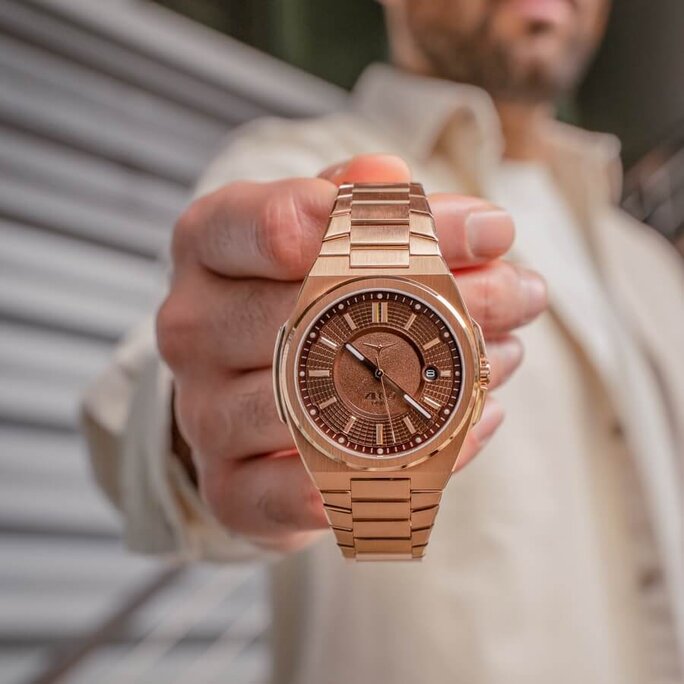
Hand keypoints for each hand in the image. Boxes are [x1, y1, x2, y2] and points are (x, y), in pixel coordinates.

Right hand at [156, 154, 546, 552]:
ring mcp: (203, 415)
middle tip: (522, 295)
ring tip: (502, 357)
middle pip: (316, 314)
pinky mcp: (231, 489)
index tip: (491, 231)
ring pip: (324, 406)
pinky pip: (317, 492)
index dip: (398, 226)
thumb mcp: (320, 225)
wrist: (242, 384)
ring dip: (434, 384)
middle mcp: (191, 328)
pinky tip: (466, 428)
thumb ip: (355, 200)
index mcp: (207, 246)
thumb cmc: (293, 290)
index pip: (280, 223)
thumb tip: (388, 174)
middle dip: (441, 302)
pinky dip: (407, 465)